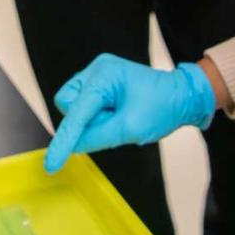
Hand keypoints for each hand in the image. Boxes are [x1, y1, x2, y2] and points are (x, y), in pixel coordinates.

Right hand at [43, 54, 217, 174]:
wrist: (182, 96)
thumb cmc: (162, 107)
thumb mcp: (130, 128)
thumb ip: (97, 138)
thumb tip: (72, 147)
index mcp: (104, 75)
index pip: (75, 112)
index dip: (63, 140)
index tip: (51, 164)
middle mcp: (96, 70)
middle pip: (68, 105)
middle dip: (84, 122)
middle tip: (113, 125)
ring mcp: (97, 75)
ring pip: (75, 107)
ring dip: (93, 120)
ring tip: (118, 119)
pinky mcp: (100, 84)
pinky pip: (86, 106)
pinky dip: (98, 117)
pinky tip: (116, 116)